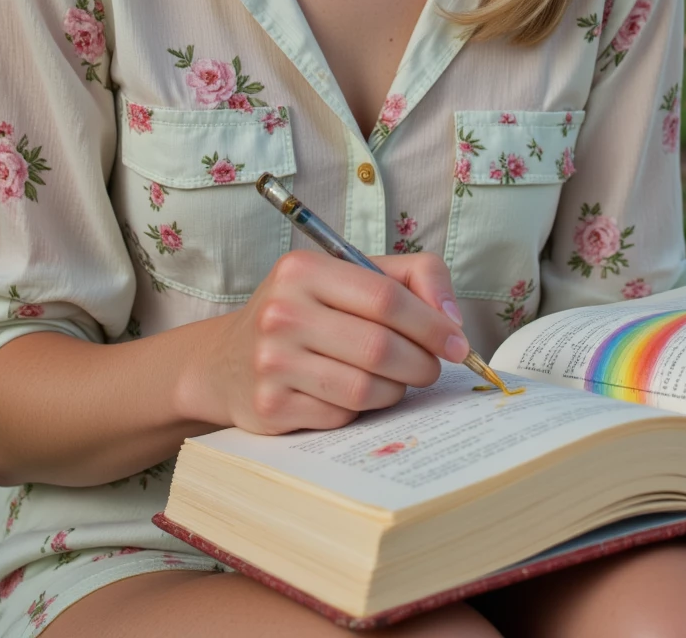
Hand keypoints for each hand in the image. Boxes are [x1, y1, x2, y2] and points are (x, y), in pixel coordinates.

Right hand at [196, 248, 468, 435]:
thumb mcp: (346, 276)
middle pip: (380, 347)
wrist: (226, 360)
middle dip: (422, 363)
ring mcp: (272, 362)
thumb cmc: (304, 312)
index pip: (385, 297)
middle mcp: (282, 312)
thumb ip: (409, 278)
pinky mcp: (271, 407)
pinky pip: (342, 417)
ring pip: (366, 388)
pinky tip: (353, 395)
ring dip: (395, 390)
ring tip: (395, 380)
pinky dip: (362, 411)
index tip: (458, 342)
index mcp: (302, 269)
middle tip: (432, 367)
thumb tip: (452, 319)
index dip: (432, 323)